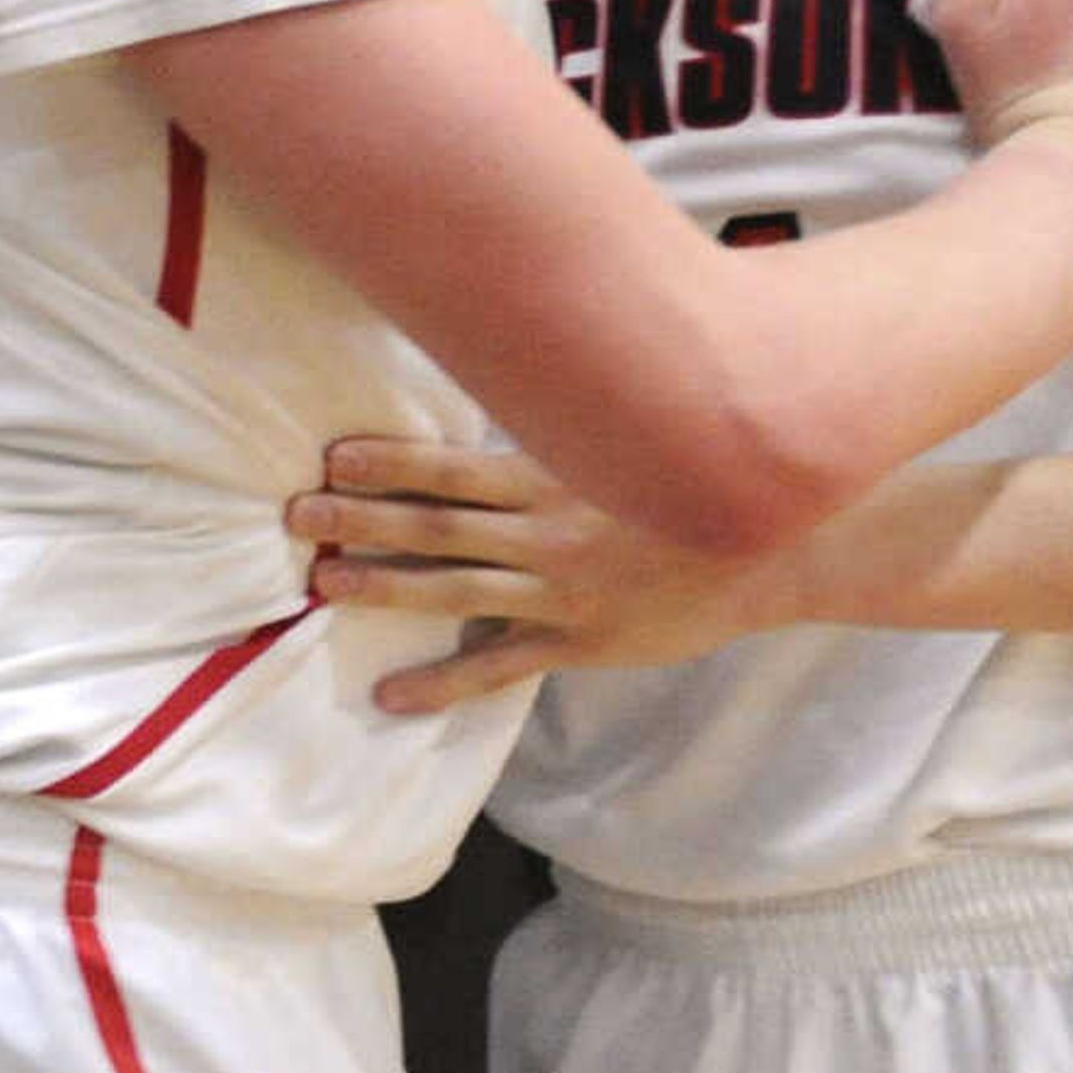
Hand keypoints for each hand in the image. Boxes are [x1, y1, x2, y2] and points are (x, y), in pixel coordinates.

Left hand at [289, 438, 795, 716]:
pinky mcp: (579, 641)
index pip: (457, 466)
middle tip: (299, 515)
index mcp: (557, 476)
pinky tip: (390, 696)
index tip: (334, 454)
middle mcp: (550, 532)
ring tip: (324, 584)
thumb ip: (561, 428)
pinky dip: (443, 683)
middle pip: (439, 525)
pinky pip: (499, 667)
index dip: (394, 460)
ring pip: (456, 588)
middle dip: (364, 519)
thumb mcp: (624, 443)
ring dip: (385, 587)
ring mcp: (562, 592)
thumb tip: (505, 376)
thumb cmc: (686, 487)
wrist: (774, 550)